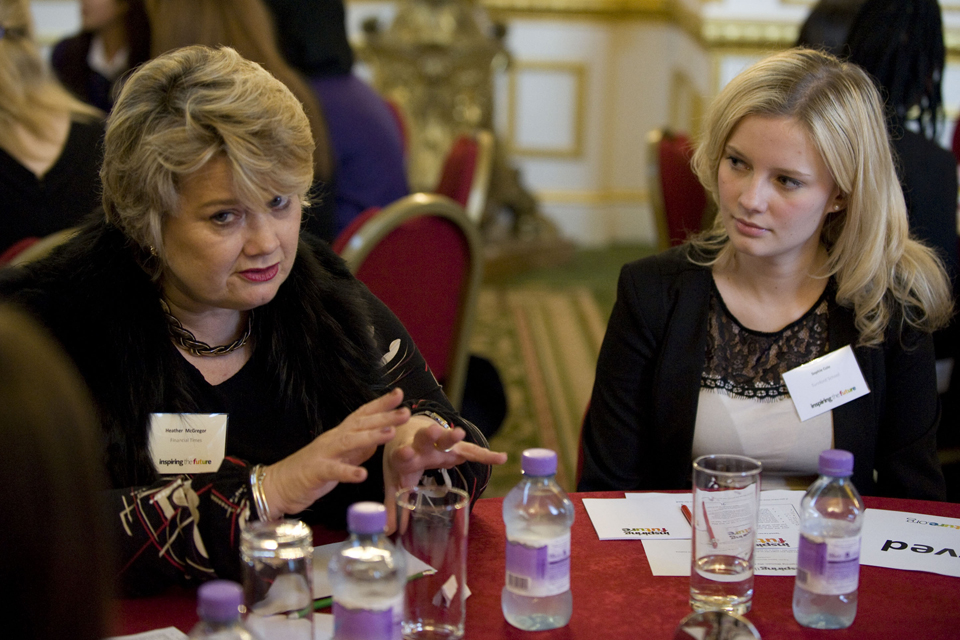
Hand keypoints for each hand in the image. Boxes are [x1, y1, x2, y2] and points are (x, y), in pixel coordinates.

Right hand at [261, 388, 410, 516]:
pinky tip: (362, 474)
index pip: (362, 414)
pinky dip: (348, 472)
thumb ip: (359, 448)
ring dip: (370, 437)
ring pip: (349, 442)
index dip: (380, 404)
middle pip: (360, 424)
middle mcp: (333, 439)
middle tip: (406, 412)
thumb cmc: (311, 471)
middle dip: (384, 417)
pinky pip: (333, 471)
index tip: (399, 394)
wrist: (278, 485)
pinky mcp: (316, 472)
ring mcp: (324, 454)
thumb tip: (378, 438)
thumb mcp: (340, 457)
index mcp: (340, 435)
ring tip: (391, 433)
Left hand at [383, 413, 506, 530]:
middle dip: (430, 435)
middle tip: (433, 431)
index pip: (403, 454)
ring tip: (459, 433)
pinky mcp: (455, 445)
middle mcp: (421, 445)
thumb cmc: (402, 460)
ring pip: (446, 437)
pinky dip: (486, 455)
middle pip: (425, 438)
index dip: (405, 454)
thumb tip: (387, 532)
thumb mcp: (395, 480)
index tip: (406, 452)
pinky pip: (472, 451)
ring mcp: (439, 443)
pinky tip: (502, 459)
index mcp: (404, 454)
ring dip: (451, 435)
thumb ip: (393, 504)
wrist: (409, 430)